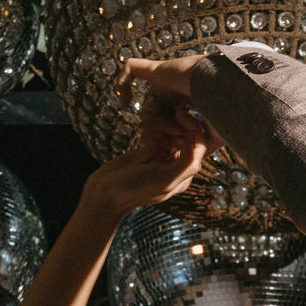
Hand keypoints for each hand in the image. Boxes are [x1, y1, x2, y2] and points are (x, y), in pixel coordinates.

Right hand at [79, 125, 207, 220]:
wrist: (106, 192)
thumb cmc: (136, 188)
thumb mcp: (166, 179)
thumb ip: (187, 163)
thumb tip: (198, 141)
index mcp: (186, 174)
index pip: (198, 143)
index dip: (192, 125)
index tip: (178, 112)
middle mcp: (177, 165)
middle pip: (184, 134)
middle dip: (172, 123)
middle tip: (155, 120)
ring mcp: (162, 156)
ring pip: (170, 131)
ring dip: (160, 124)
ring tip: (146, 125)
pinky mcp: (148, 150)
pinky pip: (156, 132)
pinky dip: (151, 127)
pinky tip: (142, 129)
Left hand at [116, 56, 223, 157]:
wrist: (229, 89)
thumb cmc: (229, 112)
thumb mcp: (217, 136)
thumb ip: (203, 146)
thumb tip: (195, 159)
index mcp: (191, 101)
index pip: (169, 121)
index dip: (163, 137)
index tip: (163, 150)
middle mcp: (178, 88)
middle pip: (156, 113)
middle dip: (153, 130)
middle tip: (151, 143)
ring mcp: (167, 76)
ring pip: (146, 101)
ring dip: (147, 118)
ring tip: (150, 131)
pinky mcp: (158, 69)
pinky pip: (132, 68)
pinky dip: (123, 84)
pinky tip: (123, 103)